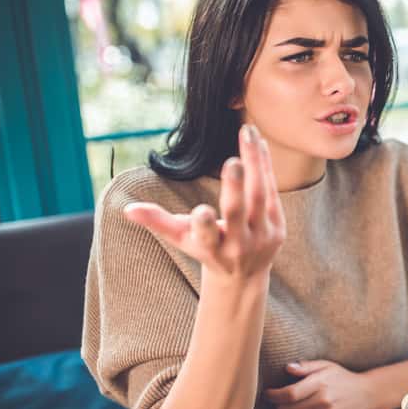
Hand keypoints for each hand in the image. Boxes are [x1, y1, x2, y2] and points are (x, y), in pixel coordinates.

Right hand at [123, 124, 285, 280]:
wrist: (245, 275)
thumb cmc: (207, 250)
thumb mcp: (182, 238)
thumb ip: (158, 222)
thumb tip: (128, 209)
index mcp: (211, 248)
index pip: (207, 237)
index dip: (204, 225)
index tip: (201, 211)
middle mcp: (239, 244)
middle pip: (237, 213)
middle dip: (235, 189)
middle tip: (233, 162)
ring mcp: (262, 236)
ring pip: (259, 197)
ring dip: (255, 163)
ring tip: (247, 132)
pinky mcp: (279, 227)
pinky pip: (272, 191)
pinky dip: (265, 166)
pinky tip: (258, 141)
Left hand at [265, 360, 375, 408]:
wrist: (367, 395)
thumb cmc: (343, 378)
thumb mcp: (327, 366)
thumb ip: (306, 367)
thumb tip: (287, 368)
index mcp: (320, 383)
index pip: (289, 394)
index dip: (274, 396)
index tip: (268, 394)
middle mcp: (323, 401)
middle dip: (279, 405)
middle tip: (281, 401)